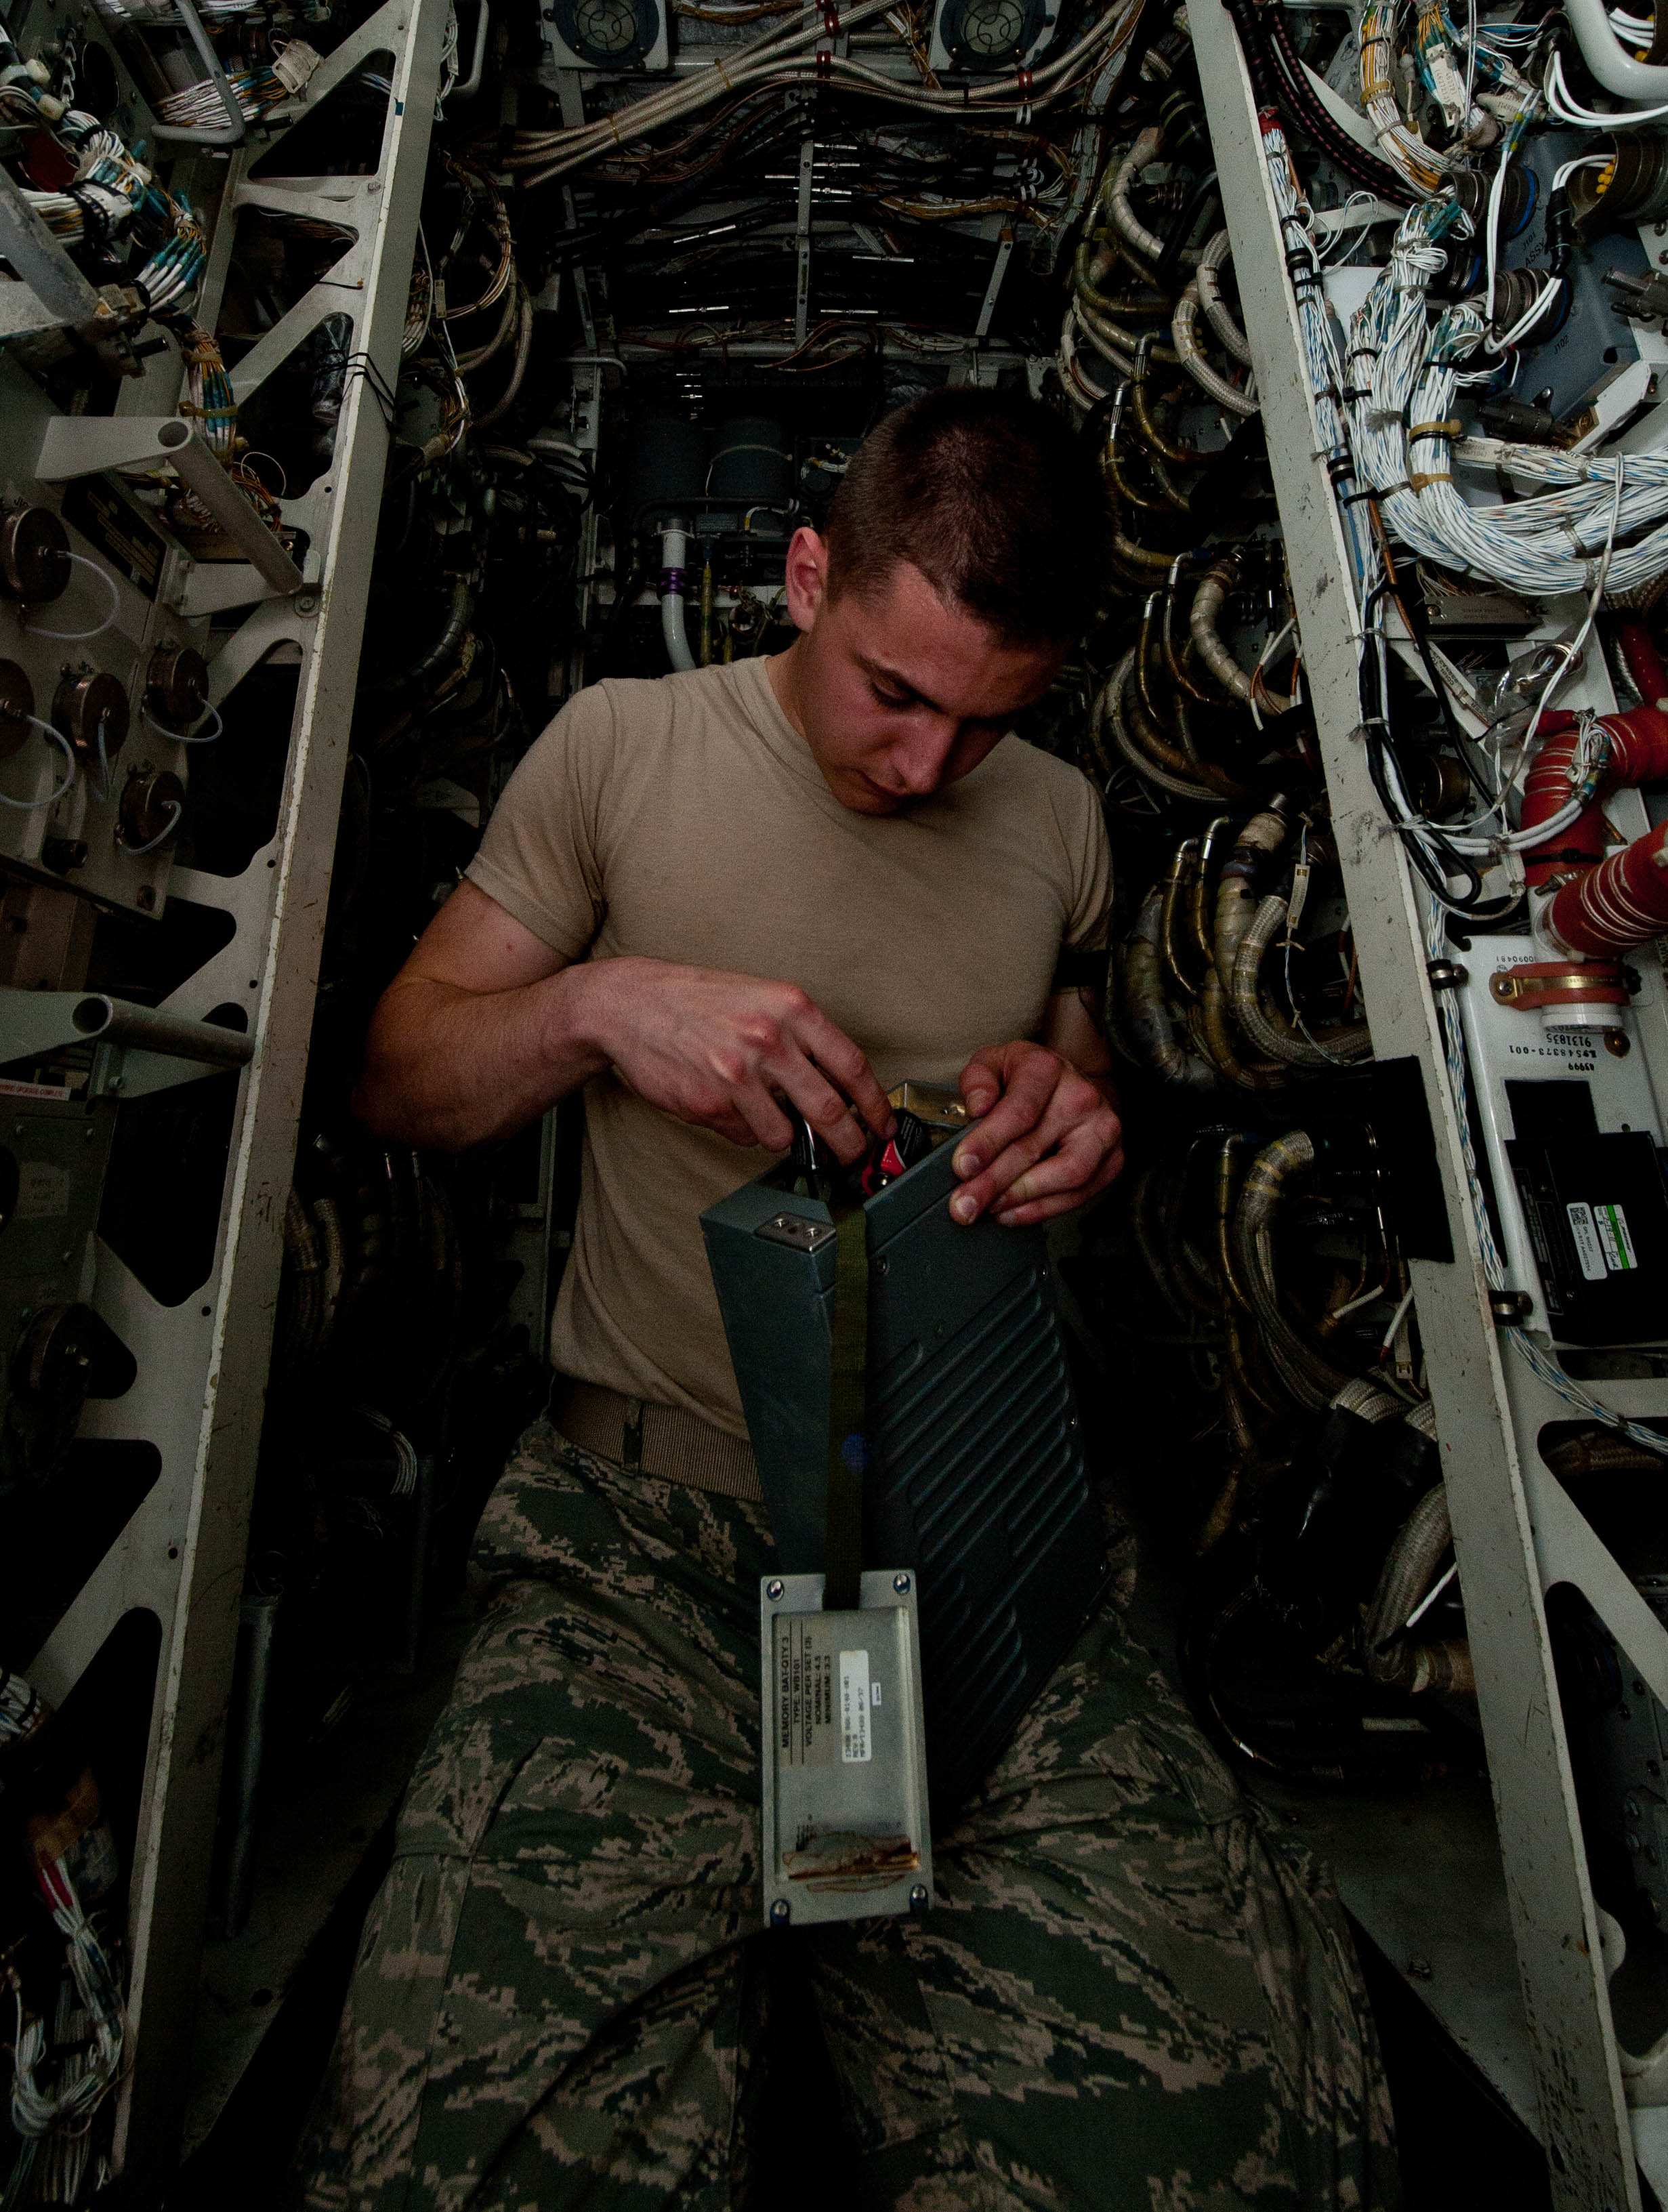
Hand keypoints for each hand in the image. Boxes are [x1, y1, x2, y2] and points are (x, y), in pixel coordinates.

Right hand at [576, 957, 894, 1160]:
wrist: (633, 1004)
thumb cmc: (702, 1001)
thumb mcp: (763, 998)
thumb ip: (804, 1038)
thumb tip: (843, 1090)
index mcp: (791, 1008)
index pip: (852, 1066)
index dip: (875, 1106)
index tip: (883, 1126)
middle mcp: (767, 1039)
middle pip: (829, 1110)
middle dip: (848, 1144)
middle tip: (853, 1155)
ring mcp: (736, 1074)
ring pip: (782, 1134)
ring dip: (781, 1135)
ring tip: (761, 1111)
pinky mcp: (707, 1103)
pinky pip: (742, 1135)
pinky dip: (741, 1127)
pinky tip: (724, 1101)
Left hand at [949, 1041, 1123, 1227]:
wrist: (1071, 1087)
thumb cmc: (1026, 1079)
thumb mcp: (993, 1064)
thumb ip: (977, 1081)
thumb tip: (978, 1106)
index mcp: (1047, 1070)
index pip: (1019, 1111)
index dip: (988, 1142)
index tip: (962, 1167)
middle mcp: (1082, 1098)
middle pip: (1034, 1148)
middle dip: (993, 1182)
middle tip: (964, 1204)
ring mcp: (1102, 1131)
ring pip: (1066, 1176)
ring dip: (1021, 1199)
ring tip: (988, 1208)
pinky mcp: (1112, 1160)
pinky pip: (1079, 1195)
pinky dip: (1042, 1210)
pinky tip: (1012, 1212)